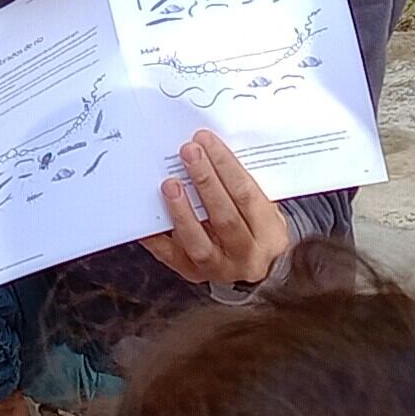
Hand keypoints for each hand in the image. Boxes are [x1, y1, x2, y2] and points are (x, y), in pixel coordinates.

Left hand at [143, 129, 289, 289]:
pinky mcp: (193, 274)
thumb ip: (240, 186)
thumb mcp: (263, 209)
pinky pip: (171, 256)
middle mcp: (247, 255)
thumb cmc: (255, 226)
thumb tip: (206, 151)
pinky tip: (146, 218)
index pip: (246, 195)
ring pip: (198, 242)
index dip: (225, 166)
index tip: (206, 141)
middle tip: (187, 153)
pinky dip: (156, 236)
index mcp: (269, 233)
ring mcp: (219, 268)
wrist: (255, 267)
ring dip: (182, 211)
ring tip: (170, 184)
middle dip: (204, 181)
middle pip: (224, 217)